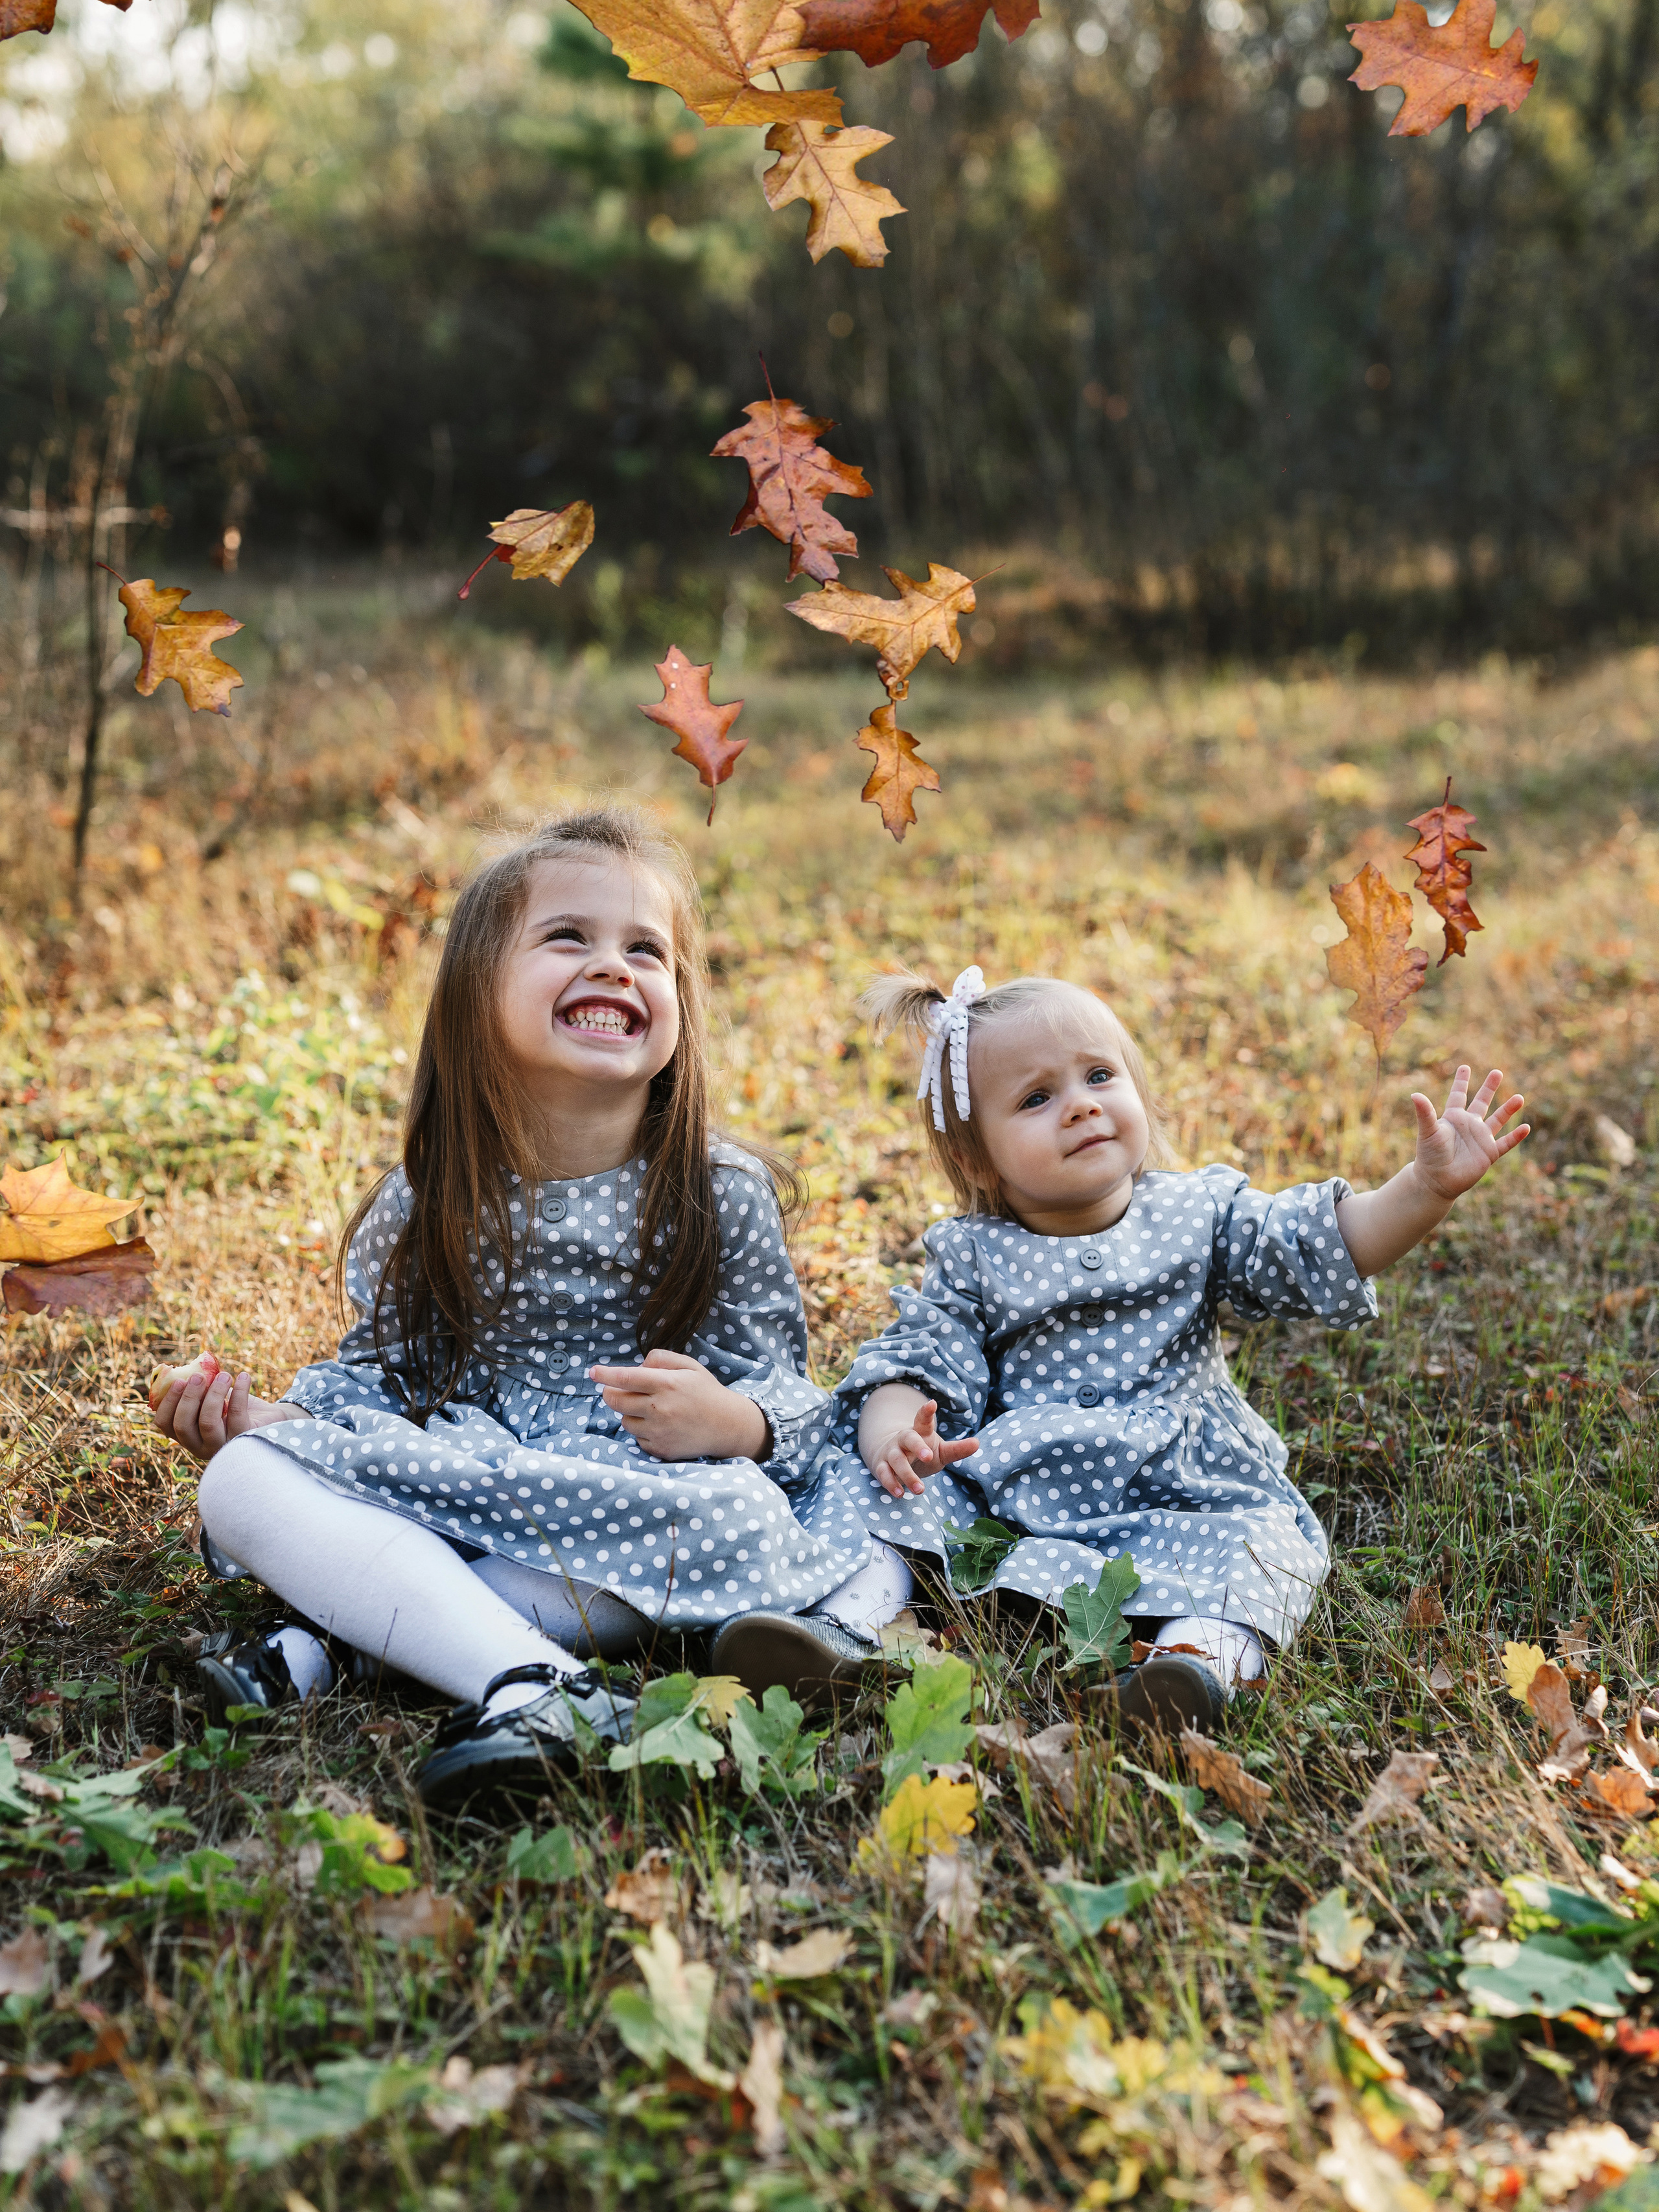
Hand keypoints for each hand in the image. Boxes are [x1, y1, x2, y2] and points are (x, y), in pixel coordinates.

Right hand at [150, 1352, 287, 1465]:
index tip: (178, 1380)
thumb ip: (197, 1390)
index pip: (165, 1424)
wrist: (268, 1417)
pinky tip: (244, 1377)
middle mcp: (200, 1446)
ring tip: (224, 1375)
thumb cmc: (234, 1406)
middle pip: (183, 1425)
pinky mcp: (244, 1439)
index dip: (168, 1402)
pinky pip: (237, 1415)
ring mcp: (222, 1445)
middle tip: (199, 1376)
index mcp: (187, 1435)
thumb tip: (185, 1372)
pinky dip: (239, 1392)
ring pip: (208, 1422)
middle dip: (188, 1397)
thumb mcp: (212, 1397)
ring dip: (214, 1393)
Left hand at [591, 1349, 769, 1463]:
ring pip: (624, 1420)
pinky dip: (642, 1431)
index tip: (593, 1372)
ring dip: (630, 1413)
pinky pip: (637, 1438)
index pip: (624, 1378)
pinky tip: (661, 1425)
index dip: (605, 1375)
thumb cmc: (706, 1392)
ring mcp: (659, 1431)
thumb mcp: (689, 1366)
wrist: (727, 1426)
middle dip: (611, 1393)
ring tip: (651, 1409)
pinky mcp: (660, 1449)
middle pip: (615, 1401)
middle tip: (619, 1390)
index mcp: (666, 1384)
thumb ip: (660, 1358)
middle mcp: (659, 1408)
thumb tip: (635, 1365)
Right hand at [864, 1398, 979, 1500]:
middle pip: (908, 1438)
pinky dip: (891, 1483)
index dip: (926, 1412)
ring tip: (920, 1489)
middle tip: (928, 1457)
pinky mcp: (881, 1465)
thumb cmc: (921, 1452)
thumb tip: (977, 1443)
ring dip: (907, 1475)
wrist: (890, 1457)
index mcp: (920, 1432)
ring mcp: (891, 1452)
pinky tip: (900, 1493)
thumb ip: (957, 1449)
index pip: (922, 1420)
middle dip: (917, 1447)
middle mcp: (903, 1439)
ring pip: (896, 1460)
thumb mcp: (941, 1450)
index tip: (932, 1403)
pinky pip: (883, 1473)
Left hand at [1410, 1065, 1529, 1202]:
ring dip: (1508, 1109)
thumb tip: (1414, 1095)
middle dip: (1489, 1088)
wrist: (1437, 1180)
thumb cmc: (1429, 1155)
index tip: (1464, 1067)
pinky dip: (1516, 1136)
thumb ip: (1425, 1113)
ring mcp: (1480, 1139)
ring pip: (1497, 1120)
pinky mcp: (1489, 1153)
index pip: (1458, 1095)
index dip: (1461, 1082)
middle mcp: (1469, 1125)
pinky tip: (1526, 1128)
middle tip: (1497, 1072)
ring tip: (1519, 1097)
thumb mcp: (1428, 1132)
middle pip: (1481, 1102)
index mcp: (1453, 1118)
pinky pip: (1505, 1143)